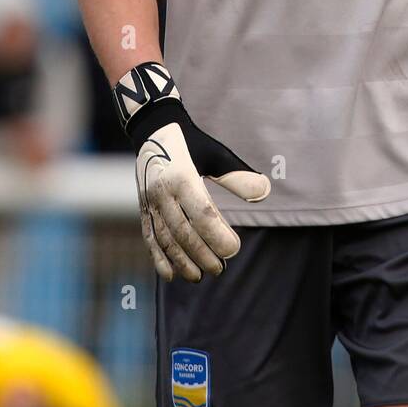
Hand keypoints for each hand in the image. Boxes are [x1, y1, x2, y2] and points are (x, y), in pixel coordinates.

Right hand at [115, 62, 269, 280]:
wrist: (153, 129)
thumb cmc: (191, 143)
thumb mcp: (216, 154)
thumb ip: (238, 176)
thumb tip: (265, 191)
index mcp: (183, 177)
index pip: (202, 213)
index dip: (217, 235)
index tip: (233, 250)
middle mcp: (163, 192)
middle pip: (183, 231)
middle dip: (202, 254)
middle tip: (220, 269)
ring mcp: (149, 202)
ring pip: (165, 238)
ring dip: (182, 261)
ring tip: (199, 277)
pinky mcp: (142, 208)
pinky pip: (149, 237)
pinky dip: (158, 258)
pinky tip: (171, 275)